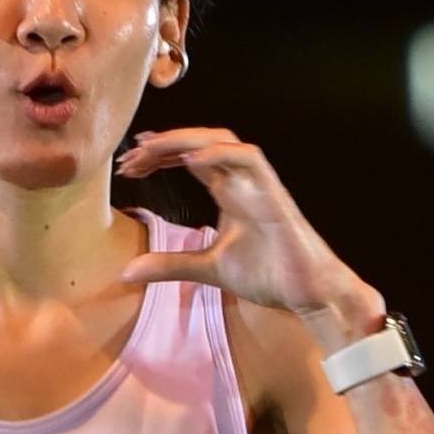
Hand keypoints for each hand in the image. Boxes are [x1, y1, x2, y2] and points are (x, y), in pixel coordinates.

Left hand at [110, 124, 385, 347]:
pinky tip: (189, 160)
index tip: (129, 163)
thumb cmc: (268, 275)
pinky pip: (249, 160)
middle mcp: (242, 181)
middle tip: (131, 155)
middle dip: (165, 143)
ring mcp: (259, 184)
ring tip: (151, 148)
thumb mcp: (207, 269)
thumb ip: (169, 265)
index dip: (160, 155)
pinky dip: (220, 154)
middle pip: (201, 142)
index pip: (190, 158)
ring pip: (223, 141)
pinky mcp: (274, 195)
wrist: (308, 293)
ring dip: (185, 140)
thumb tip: (124, 272)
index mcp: (229, 191)